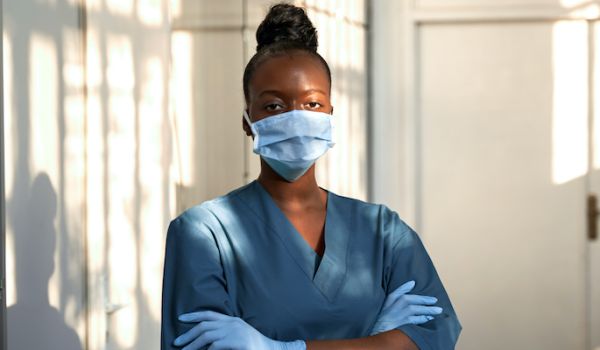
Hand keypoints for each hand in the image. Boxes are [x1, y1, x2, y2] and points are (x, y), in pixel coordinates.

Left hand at [174, 310, 305, 349]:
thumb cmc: (254, 346)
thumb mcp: (239, 336)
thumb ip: (225, 334)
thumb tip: (206, 341)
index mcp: (232, 321)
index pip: (209, 314)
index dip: (193, 315)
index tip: (180, 318)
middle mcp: (232, 324)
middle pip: (204, 326)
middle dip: (188, 334)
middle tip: (177, 342)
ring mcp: (235, 333)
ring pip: (206, 336)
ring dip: (193, 345)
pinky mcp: (238, 343)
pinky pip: (215, 346)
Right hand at [370, 280, 442, 334]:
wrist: (379, 328)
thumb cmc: (385, 314)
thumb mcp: (389, 300)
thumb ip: (400, 290)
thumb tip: (412, 282)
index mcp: (392, 298)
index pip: (405, 293)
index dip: (418, 294)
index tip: (430, 296)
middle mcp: (396, 305)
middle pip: (412, 301)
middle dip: (425, 301)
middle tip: (436, 302)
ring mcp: (399, 315)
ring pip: (415, 310)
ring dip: (427, 310)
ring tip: (437, 311)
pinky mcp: (401, 323)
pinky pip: (414, 320)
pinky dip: (422, 319)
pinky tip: (429, 318)